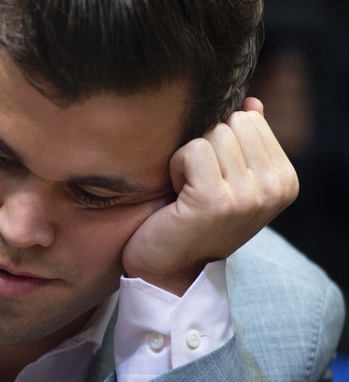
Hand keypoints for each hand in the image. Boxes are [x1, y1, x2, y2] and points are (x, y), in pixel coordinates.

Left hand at [122, 98, 298, 295]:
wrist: (169, 267)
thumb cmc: (196, 220)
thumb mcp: (232, 180)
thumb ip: (248, 141)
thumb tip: (253, 103)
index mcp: (285, 180)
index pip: (249, 119)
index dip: (221, 142)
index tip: (214, 177)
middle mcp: (274, 188)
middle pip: (231, 123)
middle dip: (206, 146)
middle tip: (197, 184)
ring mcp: (248, 196)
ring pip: (212, 133)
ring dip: (189, 158)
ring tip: (188, 191)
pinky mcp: (215, 201)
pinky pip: (193, 150)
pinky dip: (176, 166)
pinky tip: (177, 195)